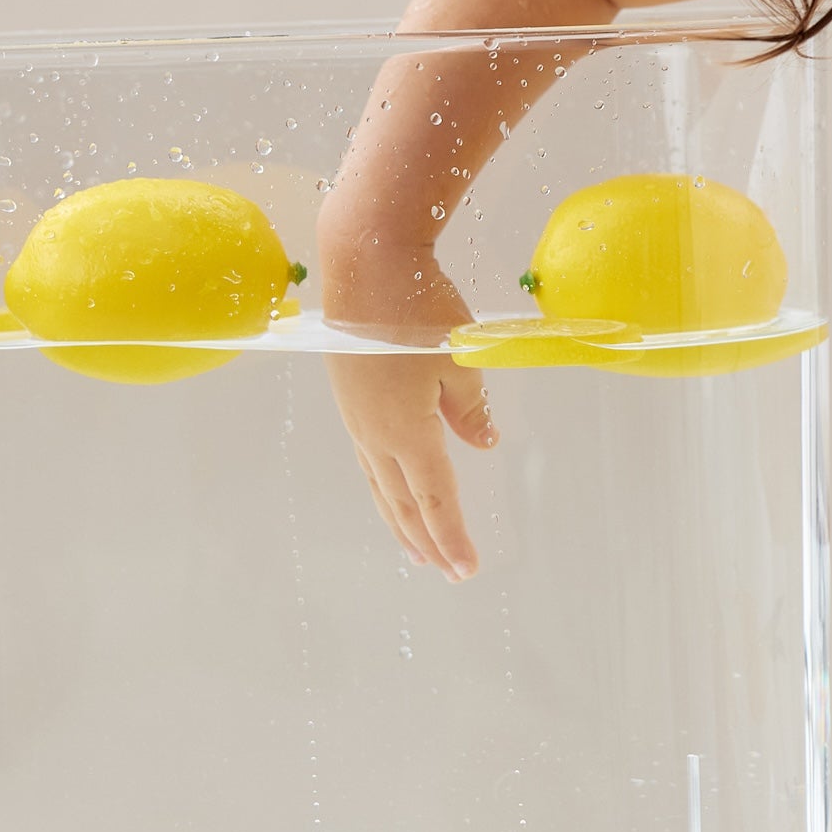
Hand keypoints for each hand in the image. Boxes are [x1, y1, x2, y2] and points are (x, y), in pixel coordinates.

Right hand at [321, 241, 496, 577]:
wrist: (364, 261)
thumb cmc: (419, 309)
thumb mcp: (461, 359)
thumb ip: (472, 407)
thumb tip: (482, 443)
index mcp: (408, 431)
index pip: (435, 499)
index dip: (452, 537)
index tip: (466, 569)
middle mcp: (376, 433)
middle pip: (402, 500)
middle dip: (425, 538)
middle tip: (443, 569)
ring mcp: (357, 415)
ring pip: (380, 481)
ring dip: (399, 516)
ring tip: (413, 545)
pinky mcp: (349, 395)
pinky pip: (369, 454)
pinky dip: (385, 482)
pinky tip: (392, 482)